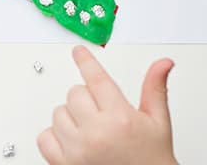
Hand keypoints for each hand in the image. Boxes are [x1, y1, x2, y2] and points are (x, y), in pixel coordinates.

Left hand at [38, 46, 176, 164]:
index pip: (96, 78)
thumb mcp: (158, 123)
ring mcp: (78, 149)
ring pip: (58, 112)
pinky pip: (44, 137)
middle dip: (87, 99)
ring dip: (71, 117)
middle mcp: (97, 132)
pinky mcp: (64, 164)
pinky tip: (73, 141)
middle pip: (74, 92)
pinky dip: (54, 137)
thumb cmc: (151, 159)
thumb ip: (155, 89)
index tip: (78, 52)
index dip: (86, 61)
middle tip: (102, 114)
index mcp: (121, 118)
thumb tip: (163, 63)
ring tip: (92, 131)